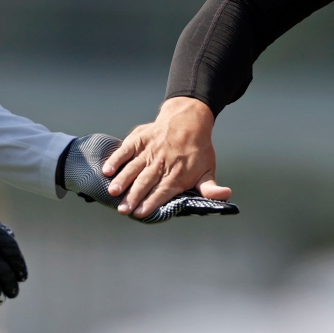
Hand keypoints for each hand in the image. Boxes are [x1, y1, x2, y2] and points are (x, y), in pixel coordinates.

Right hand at [62, 134, 238, 221]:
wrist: (188, 119)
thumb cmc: (198, 150)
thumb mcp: (208, 170)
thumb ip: (210, 188)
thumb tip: (226, 197)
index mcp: (177, 174)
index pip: (163, 191)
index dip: (151, 202)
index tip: (140, 213)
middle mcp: (162, 163)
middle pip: (146, 182)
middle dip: (134, 197)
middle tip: (123, 210)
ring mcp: (150, 150)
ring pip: (134, 167)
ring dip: (123, 180)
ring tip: (113, 193)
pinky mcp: (140, 139)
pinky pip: (126, 149)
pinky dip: (116, 159)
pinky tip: (107, 170)